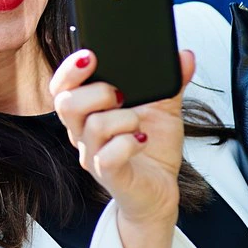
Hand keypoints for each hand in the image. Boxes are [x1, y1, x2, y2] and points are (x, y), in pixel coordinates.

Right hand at [49, 48, 196, 225]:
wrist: (159, 191)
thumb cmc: (152, 150)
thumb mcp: (164, 109)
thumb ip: (171, 82)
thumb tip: (185, 56)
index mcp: (89, 112)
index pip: (62, 87)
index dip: (69, 70)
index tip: (90, 56)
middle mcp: (83, 133)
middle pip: (65, 104)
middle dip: (95, 92)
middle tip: (120, 94)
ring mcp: (93, 155)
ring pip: (92, 126)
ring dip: (122, 119)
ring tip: (138, 124)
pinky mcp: (109, 175)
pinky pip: (108, 156)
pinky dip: (129, 143)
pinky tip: (142, 140)